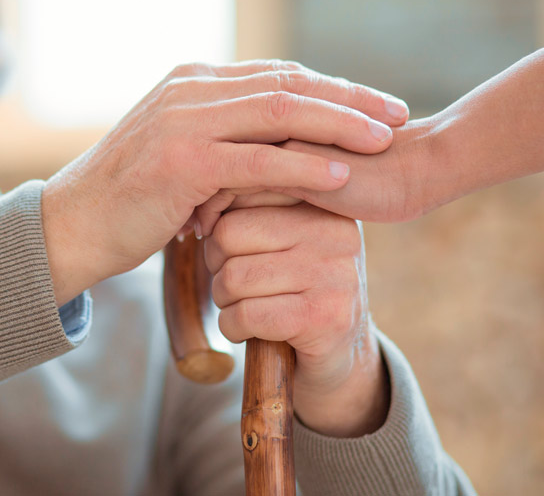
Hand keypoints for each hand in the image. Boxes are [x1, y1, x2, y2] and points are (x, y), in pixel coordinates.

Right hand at [41, 60, 409, 303]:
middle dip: (350, 99)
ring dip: (340, 125)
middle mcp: (190, 90)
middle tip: (398, 115)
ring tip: (385, 141)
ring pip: (280, 113)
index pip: (277, 75)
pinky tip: (342, 176)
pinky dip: (305, 166)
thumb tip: (271, 140)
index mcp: (192, 82)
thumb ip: (220, 135)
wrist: (73, 226)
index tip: (375, 106)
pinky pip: (259, 160)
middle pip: (289, 85)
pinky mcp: (184, 161)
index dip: (332, 88)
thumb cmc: (130, 198)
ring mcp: (185, 121)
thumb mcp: (178, 152)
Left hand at [203, 202, 389, 437]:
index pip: (244, 189)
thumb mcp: (285, 239)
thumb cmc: (296, 289)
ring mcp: (334, 275)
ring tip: (244, 306)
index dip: (218, 223)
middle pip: (229, 234)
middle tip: (235, 283)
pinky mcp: (324, 317)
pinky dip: (231, 327)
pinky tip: (248, 331)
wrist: (340, 355)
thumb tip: (203, 196)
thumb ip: (253, 208)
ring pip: (234, 277)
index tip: (228, 249)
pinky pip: (246, 315)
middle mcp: (336, 232)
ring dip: (223, 300)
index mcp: (323, 204)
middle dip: (216, 265)